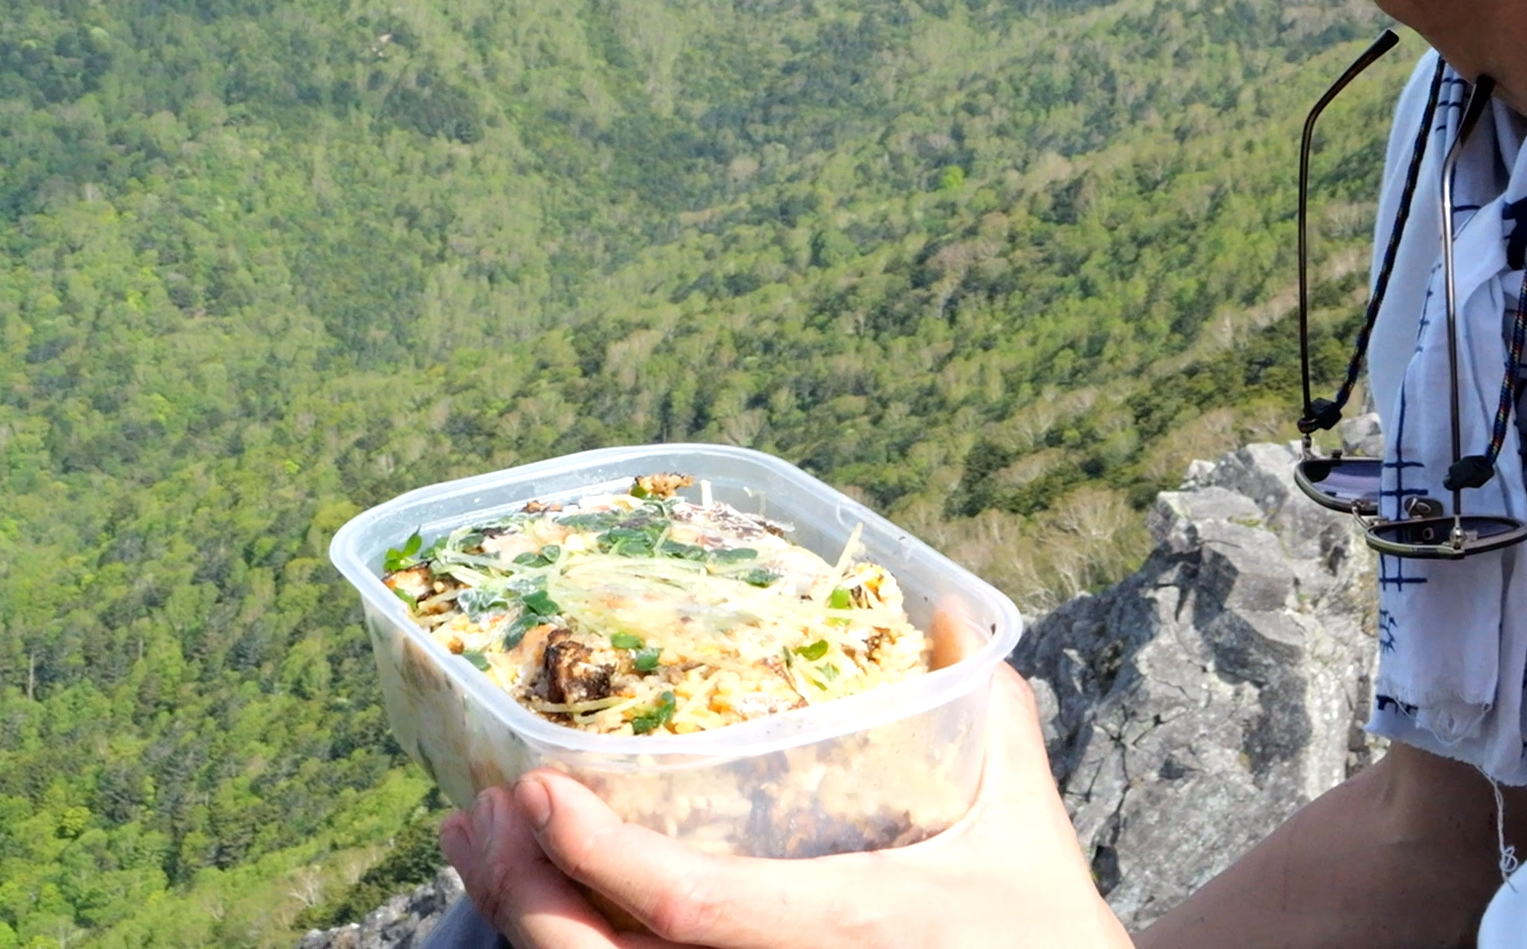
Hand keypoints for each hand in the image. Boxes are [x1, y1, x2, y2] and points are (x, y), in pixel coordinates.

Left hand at [439, 659, 1126, 948]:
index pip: (689, 907)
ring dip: (526, 929)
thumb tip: (943, 609)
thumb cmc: (1050, 939)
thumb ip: (982, 714)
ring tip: (483, 856)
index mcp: (848, 929)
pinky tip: (545, 914)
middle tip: (476, 818)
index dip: (597, 856)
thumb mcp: (1022, 825)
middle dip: (521, 899)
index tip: (535, 790)